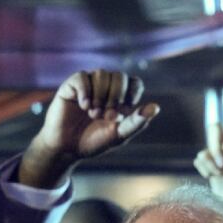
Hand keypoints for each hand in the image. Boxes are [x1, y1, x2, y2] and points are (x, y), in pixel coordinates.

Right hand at [18, 70, 160, 188]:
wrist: (67, 149)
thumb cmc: (94, 141)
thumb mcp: (119, 135)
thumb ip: (136, 122)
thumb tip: (155, 108)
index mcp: (121, 98)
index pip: (134, 83)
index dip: (132, 94)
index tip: (124, 110)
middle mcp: (106, 88)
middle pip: (120, 76)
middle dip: (116, 96)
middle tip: (107, 116)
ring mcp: (89, 85)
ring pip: (102, 74)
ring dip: (100, 96)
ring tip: (93, 114)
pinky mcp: (71, 86)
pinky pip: (82, 77)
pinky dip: (85, 92)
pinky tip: (84, 107)